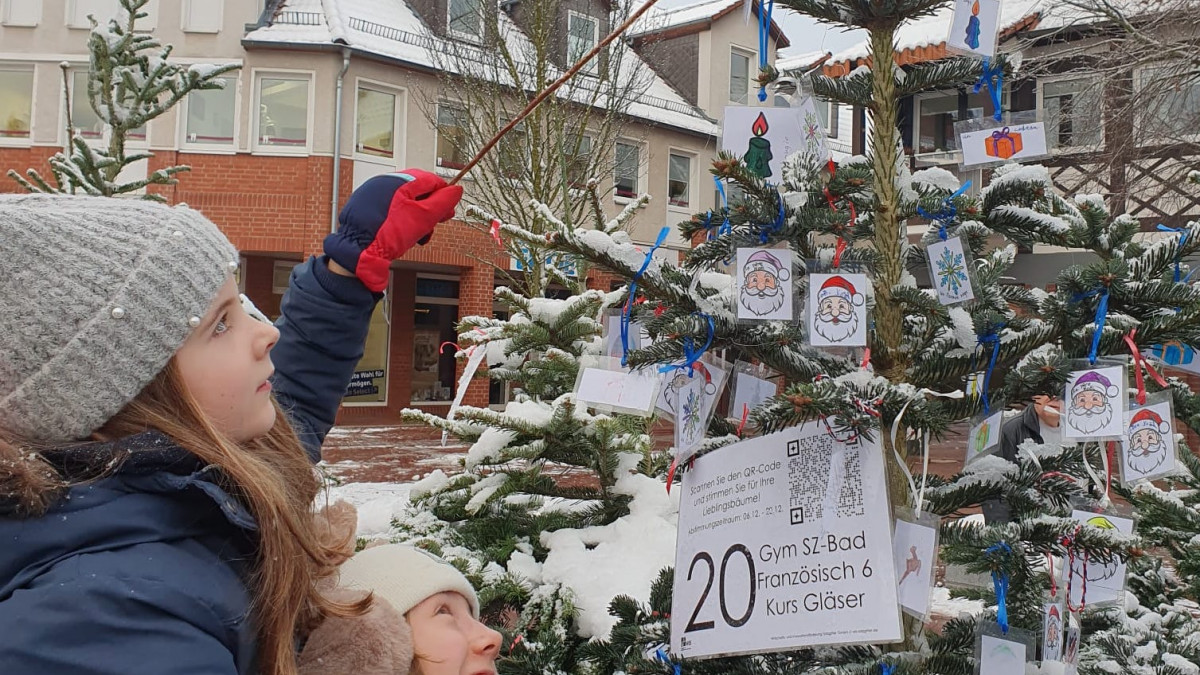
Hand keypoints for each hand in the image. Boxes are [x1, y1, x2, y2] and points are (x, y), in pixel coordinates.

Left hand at [324, 169, 462, 291]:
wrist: (357, 250)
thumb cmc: (388, 233)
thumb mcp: (423, 218)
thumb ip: (442, 203)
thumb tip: (457, 190)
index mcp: (400, 180)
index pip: (431, 180)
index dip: (444, 196)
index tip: (448, 212)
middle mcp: (384, 182)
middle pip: (418, 191)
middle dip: (429, 209)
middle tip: (433, 226)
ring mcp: (373, 193)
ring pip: (404, 202)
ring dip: (415, 217)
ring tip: (416, 236)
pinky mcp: (364, 206)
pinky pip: (390, 209)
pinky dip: (400, 220)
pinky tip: (400, 235)